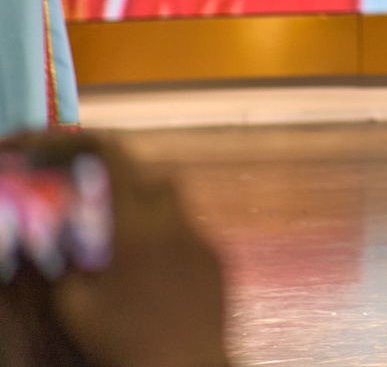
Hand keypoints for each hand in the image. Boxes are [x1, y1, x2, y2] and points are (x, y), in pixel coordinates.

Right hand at [54, 165, 229, 366]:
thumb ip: (65, 262)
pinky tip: (154, 276)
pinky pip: (191, 234)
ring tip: (125, 248)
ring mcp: (204, 240)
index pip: (116, 161)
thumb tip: (65, 233)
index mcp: (136, 229)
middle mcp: (175, 224)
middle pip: (153, 178)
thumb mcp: (75, 306)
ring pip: (175, 206)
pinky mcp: (220, 259)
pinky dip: (168, 241)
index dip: (88, 145)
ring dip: (147, 213)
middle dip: (125, 182)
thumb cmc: (126, 342)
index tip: (67, 146)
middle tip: (99, 205)